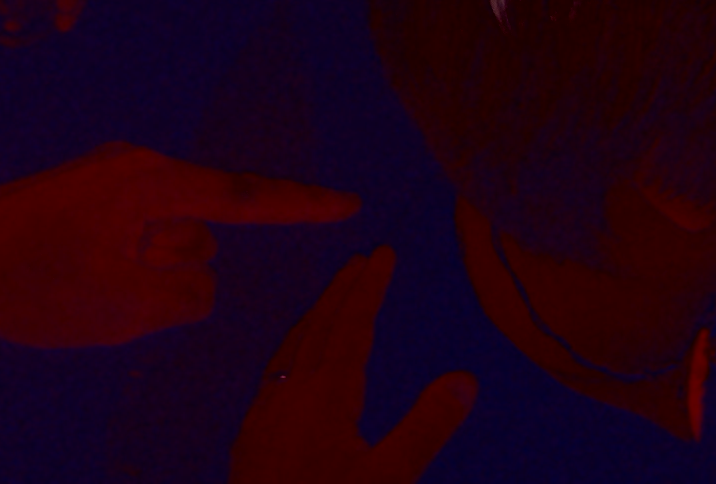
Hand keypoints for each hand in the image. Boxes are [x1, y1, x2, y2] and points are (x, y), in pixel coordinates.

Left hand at [0, 143, 363, 349]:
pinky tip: (69, 286)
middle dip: (172, 272)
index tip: (350, 203)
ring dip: (138, 278)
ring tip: (75, 288)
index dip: (301, 206)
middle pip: (197, 235)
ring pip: (161, 247)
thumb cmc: (32, 282)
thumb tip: (202, 280)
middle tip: (104, 290)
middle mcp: (134, 169)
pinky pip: (129, 244)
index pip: (245, 197)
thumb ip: (187, 295)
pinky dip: (116, 273)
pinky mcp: (83, 201)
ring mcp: (105, 182)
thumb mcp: (125, 308)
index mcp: (151, 182)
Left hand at [231, 248, 475, 483]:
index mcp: (326, 397)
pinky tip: (293, 364)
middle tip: (362, 260)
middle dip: (341, 292)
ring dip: (314, 317)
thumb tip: (465, 378)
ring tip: (332, 297)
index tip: (383, 255)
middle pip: (317, 328)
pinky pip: (272, 373)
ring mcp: (264, 415)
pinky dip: (291, 349)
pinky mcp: (250, 439)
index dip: (369, 290)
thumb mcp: (388, 480)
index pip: (352, 329)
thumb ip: (425, 428)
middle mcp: (289, 394)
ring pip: (290, 348)